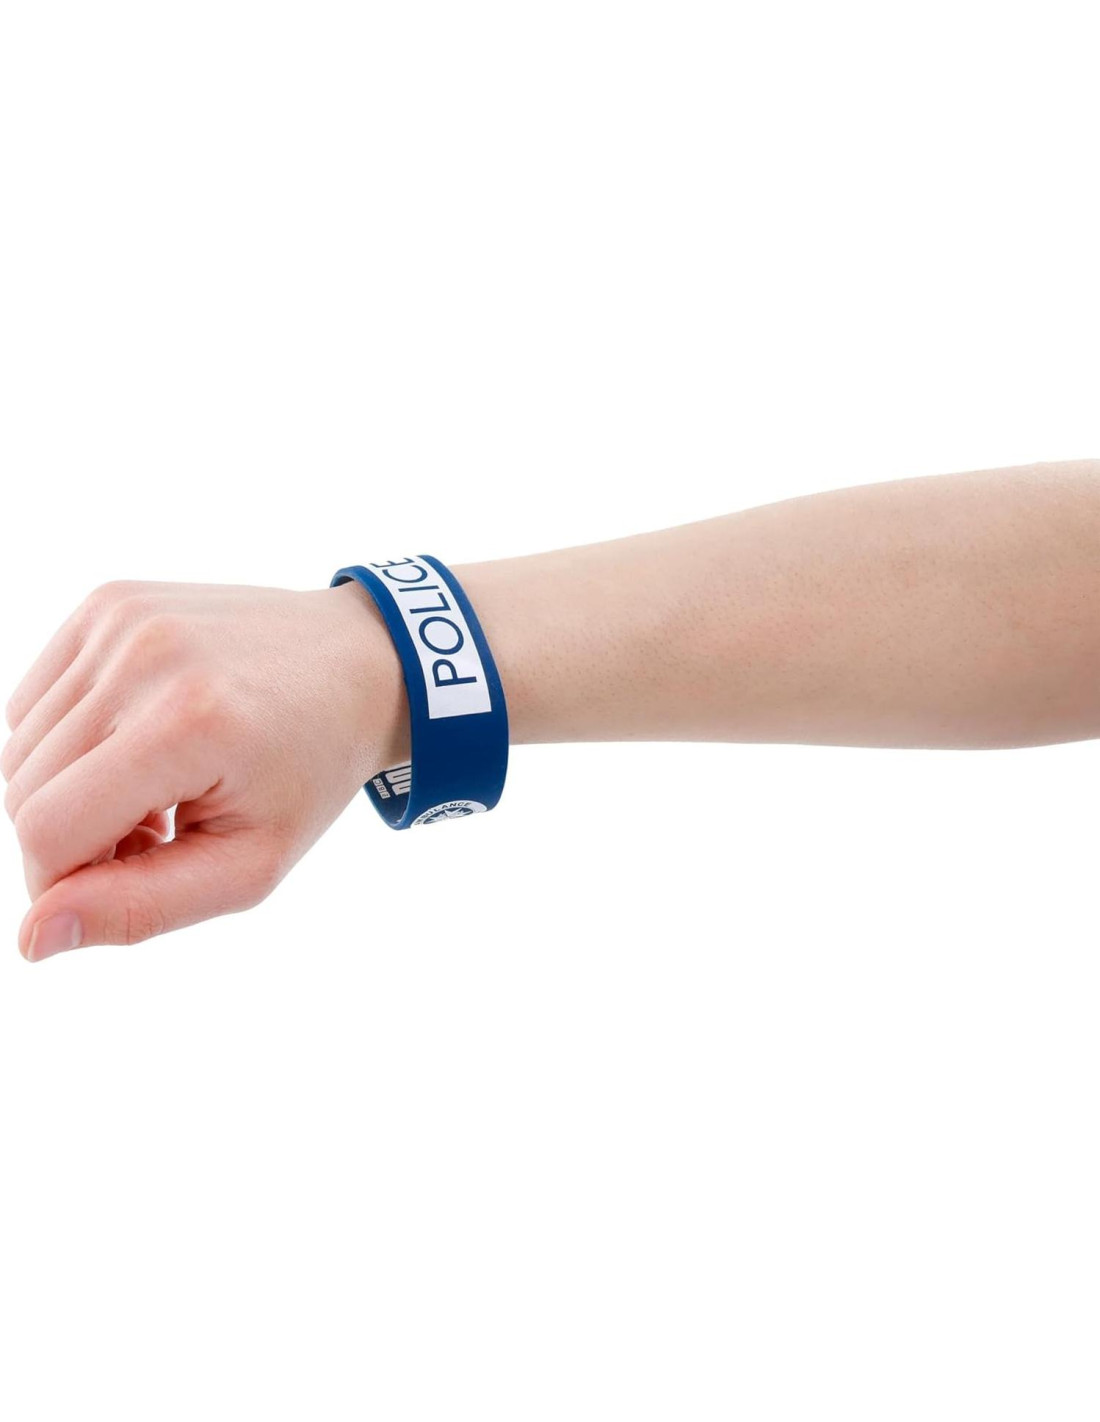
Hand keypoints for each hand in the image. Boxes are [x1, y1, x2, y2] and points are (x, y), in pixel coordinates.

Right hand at [3, 580, 405, 959]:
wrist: (359, 662)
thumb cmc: (310, 772)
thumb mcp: (251, 864)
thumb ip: (140, 908)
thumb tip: (32, 937)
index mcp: (189, 723)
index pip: (46, 830)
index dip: (61, 883)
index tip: (124, 880)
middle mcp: (145, 656)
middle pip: (22, 790)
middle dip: (74, 838)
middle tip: (157, 835)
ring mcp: (122, 618)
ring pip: (20, 747)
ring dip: (71, 790)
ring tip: (155, 790)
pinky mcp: (109, 600)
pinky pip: (34, 701)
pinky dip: (70, 740)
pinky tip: (137, 745)